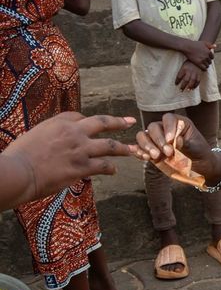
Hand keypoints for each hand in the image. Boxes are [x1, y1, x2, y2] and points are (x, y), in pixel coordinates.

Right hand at [2, 113, 134, 207]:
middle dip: (119, 122)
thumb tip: (56, 142)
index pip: (80, 117)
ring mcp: (80, 150)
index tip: (96, 126)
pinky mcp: (81, 167)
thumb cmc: (19, 157)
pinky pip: (103, 166)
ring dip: (123, 148)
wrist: (18, 172)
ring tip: (133, 150)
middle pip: (102, 122)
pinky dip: (110, 168)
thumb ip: (50, 135)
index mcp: (59, 122)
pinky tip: (114, 170)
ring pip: (110, 145)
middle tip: (131, 122)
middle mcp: (73, 132)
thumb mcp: (33, 136)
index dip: (89, 121)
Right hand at [131, 113, 220, 184]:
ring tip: (155, 156)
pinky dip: (139, 152)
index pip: (168, 118)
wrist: (199, 167)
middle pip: (153, 127)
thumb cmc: (200, 153)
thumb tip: (176, 140)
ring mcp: (156, 140)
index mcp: (179, 123)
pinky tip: (145, 158)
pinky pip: (139, 148)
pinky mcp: (151, 151)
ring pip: (143, 135)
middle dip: (158, 139)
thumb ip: (186, 144)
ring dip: (146, 145)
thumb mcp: (197, 148)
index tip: (171, 140)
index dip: (167, 127)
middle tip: (167, 152)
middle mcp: (165, 129)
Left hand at [175, 59, 201, 90]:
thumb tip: (179, 79)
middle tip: (181, 90)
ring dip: (190, 86)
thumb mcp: (184, 65)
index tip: (176, 84)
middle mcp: (189, 71)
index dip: (177, 81)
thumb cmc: (189, 63)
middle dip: (183, 86)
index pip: (179, 76)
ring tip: (188, 90)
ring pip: (192, 81)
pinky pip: (198, 81)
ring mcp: (194, 73)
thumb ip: (181, 71)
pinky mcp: (199, 74)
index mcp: (184, 68)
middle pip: (185, 80)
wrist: (198, 59)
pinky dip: (195, 85)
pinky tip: (193, 88)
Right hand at [184, 40, 215, 70]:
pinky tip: (203, 68)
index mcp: (208, 51)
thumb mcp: (204, 43)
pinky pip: (204, 68)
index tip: (207, 58)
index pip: (212, 57)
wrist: (188, 46)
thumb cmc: (195, 44)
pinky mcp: (198, 63)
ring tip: (203, 65)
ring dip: (206, 65)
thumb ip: (210, 45)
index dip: (210, 58)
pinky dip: (204, 69)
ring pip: (207, 65)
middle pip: (210, 62)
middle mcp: (206, 56)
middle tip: (205, 62)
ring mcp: (202, 60)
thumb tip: (216, 46)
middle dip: (208, 61)